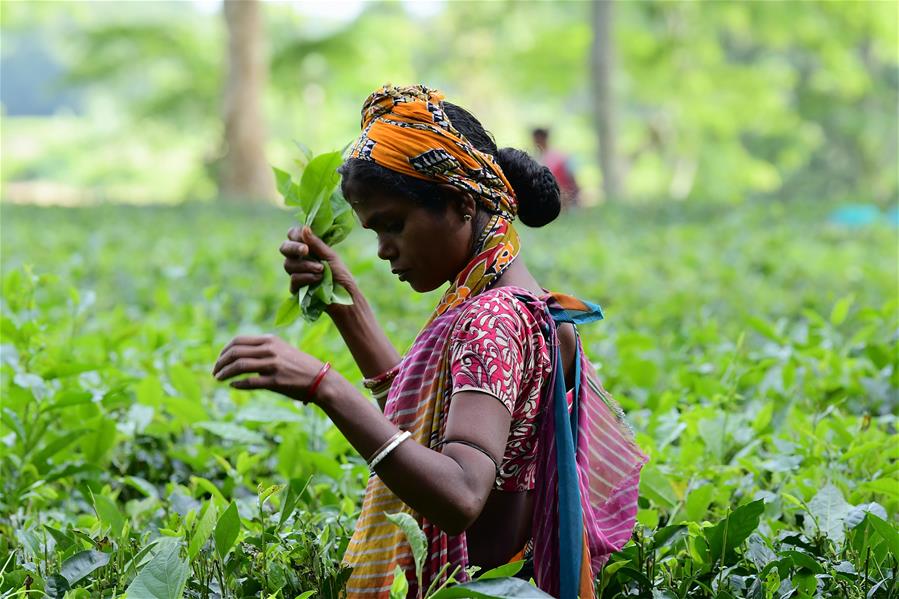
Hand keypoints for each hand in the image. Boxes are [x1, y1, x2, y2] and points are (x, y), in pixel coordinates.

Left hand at [211, 334, 331, 403]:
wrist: (320, 379)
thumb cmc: (298, 366)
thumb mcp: (281, 350)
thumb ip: (262, 350)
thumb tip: (238, 356)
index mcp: (270, 340)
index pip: (237, 340)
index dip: (224, 351)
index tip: (219, 360)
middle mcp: (270, 350)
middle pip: (235, 352)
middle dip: (220, 362)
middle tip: (215, 371)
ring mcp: (273, 365)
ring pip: (240, 366)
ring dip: (225, 373)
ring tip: (218, 379)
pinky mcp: (276, 381)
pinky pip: (250, 382)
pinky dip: (238, 384)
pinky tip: (232, 386)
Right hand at [280, 226, 357, 302]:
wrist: (345, 297)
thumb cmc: (340, 276)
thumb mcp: (330, 256)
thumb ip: (316, 244)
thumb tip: (304, 228)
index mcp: (308, 248)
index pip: (292, 235)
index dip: (296, 235)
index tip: (305, 238)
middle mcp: (299, 259)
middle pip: (284, 248)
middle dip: (294, 248)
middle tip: (306, 251)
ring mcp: (296, 273)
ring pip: (289, 264)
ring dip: (306, 265)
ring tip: (321, 270)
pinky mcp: (296, 288)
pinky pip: (294, 279)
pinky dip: (307, 278)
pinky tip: (318, 280)